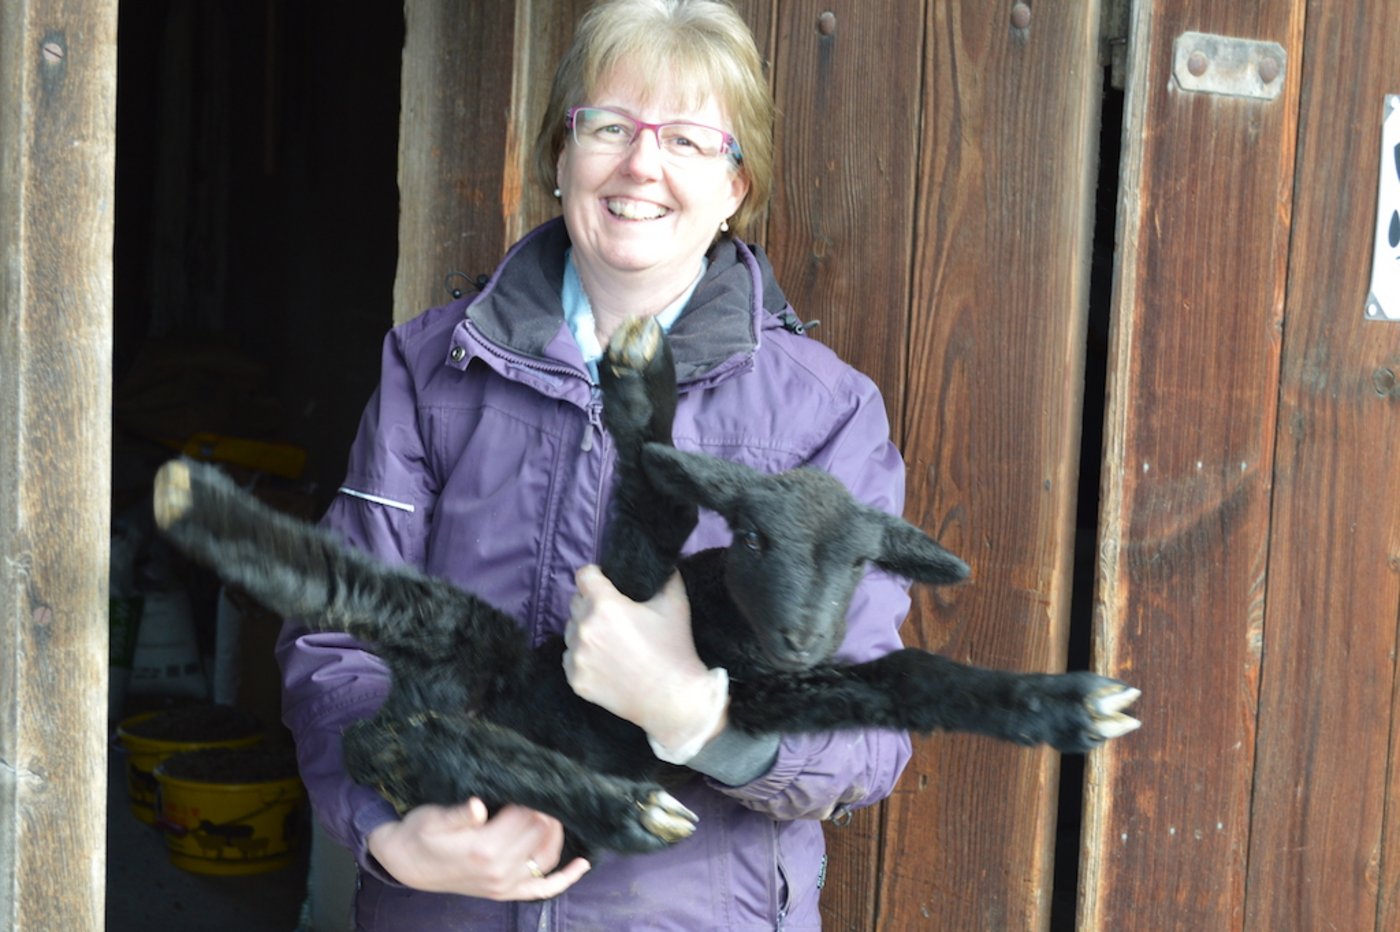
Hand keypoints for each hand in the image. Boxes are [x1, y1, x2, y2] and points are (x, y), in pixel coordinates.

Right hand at [365, 798, 589, 899]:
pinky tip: (582, 864)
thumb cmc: (419, 834)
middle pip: (539, 833)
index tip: (530, 780)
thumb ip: (458, 814)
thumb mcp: (433, 818)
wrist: (405, 864)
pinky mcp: (505, 893)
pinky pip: (543, 889)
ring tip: (554, 812)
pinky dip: (566, 878)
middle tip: (541, 790)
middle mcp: (499, 871)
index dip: (531, 796)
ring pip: (547, 857)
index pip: (525, 816)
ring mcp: (504, 886)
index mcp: (484, 849)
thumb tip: (479, 807)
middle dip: (545, 810)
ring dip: (556, 834)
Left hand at [564, 565, 726, 752]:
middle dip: (592, 605)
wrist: (673, 699)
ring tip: (611, 644)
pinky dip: (583, 657)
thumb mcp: (675, 603)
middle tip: (615, 618)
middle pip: (575, 602)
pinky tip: (606, 664)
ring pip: (571, 631)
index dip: (597, 577)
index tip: (607, 585)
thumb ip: (664, 575)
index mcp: (604, 605)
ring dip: (585, 631)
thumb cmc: (674, 649)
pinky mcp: (575, 680)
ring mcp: (576, 656)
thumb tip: (657, 562)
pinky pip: (570, 658)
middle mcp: (584, 627)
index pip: (584, 575)